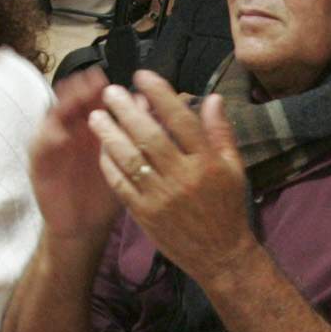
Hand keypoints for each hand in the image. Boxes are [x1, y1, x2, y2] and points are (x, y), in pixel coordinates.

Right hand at [30, 69, 123, 244]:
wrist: (83, 226)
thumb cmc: (104, 192)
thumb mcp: (121, 162)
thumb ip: (131, 133)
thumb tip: (146, 102)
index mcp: (90, 129)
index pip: (91, 100)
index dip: (97, 88)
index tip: (108, 78)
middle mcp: (69, 132)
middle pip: (72, 102)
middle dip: (81, 89)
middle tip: (92, 80)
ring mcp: (52, 146)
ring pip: (53, 118)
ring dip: (63, 106)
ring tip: (75, 97)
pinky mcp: (39, 164)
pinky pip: (40, 148)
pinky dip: (48, 138)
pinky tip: (60, 134)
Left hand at [88, 72, 251, 278]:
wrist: (220, 255)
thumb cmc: (228, 208)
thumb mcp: (233, 168)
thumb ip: (221, 132)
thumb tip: (213, 98)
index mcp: (207, 162)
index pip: (181, 120)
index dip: (160, 94)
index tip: (142, 76)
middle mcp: (183, 177)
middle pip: (150, 136)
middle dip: (127, 110)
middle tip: (111, 92)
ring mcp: (161, 197)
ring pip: (131, 159)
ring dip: (110, 135)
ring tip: (97, 116)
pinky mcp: (145, 215)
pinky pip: (121, 185)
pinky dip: (110, 164)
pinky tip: (102, 149)